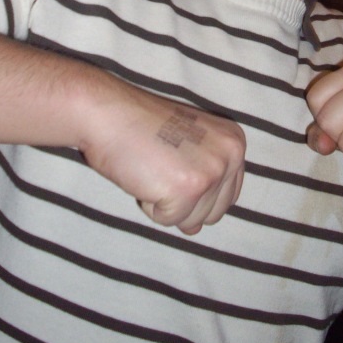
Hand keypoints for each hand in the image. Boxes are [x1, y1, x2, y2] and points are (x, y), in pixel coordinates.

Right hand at [80, 77, 245, 234]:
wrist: (108, 112)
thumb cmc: (141, 126)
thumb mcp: (188, 145)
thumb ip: (203, 181)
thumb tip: (196, 230)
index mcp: (234, 142)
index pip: (228, 195)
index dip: (195, 188)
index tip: (174, 161)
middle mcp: (230, 156)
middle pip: (214, 213)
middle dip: (183, 199)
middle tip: (160, 164)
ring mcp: (211, 173)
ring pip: (192, 222)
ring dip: (165, 202)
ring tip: (153, 166)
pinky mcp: (188, 190)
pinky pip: (168, 221)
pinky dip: (149, 205)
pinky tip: (144, 173)